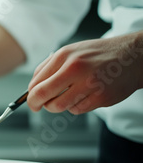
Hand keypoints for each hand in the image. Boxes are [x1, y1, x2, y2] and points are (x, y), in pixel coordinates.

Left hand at [27, 31, 142, 114]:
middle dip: (36, 104)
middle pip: (43, 95)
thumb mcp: (71, 52)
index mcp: (64, 55)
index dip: (30, 95)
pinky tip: (85, 96)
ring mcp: (89, 83)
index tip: (31, 99)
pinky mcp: (100, 97)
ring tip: (66, 97)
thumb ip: (50, 67)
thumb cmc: (99, 55)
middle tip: (36, 107)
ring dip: (57, 106)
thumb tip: (32, 87)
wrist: (133, 56)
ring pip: (58, 106)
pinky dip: (76, 107)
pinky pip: (76, 110)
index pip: (36, 81)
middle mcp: (75, 68)